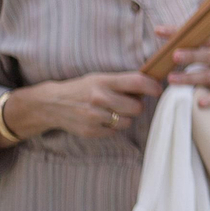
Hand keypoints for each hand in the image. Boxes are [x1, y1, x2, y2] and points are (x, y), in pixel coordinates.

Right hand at [2, 72, 161, 138]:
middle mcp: (99, 98)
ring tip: (113, 111)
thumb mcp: (99, 79)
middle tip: (129, 102)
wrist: (51, 104)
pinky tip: (102, 119)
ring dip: (126, 117)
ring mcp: (94, 116)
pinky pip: (115, 131)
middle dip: (137, 105)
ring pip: (128, 121)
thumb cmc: (82, 89)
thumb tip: (152, 84)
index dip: (153, 87)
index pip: (137, 82)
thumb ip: (122, 82)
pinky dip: (113, 126)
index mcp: (103, 81)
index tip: (158, 90)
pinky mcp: (90, 131)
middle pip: (137, 107)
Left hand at [161, 16, 209, 106]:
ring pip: (208, 76)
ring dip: (190, 79)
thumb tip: (205, 5)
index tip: (161, 30)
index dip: (183, 32)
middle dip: (191, 55)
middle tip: (174, 55)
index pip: (202, 34)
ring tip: (172, 80)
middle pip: (206, 56)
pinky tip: (200, 104)